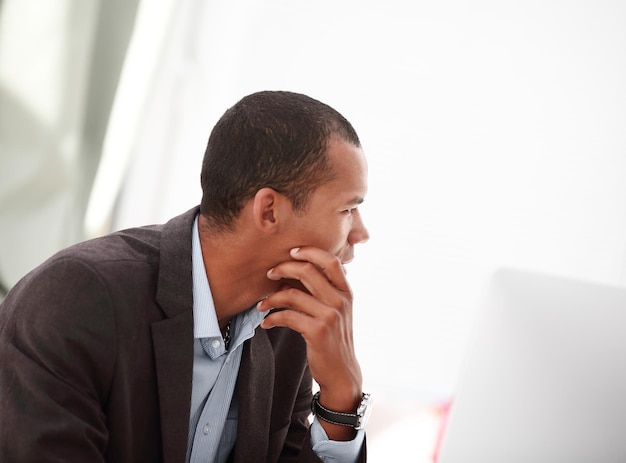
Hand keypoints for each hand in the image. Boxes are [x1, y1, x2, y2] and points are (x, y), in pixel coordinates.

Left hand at [256, 247, 362, 439]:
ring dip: (271, 298)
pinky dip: (272, 318)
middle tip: (269, 275)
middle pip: (308, 271)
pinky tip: (266, 323)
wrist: (342, 372)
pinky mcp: (317, 331)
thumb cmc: (334, 340)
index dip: (310, 252)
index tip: (291, 253)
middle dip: (283, 268)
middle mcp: (340, 301)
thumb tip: (294, 272)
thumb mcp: (336, 312)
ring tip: (261, 305)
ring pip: (293, 294)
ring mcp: (330, 316)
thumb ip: (324, 292)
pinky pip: (287, 316)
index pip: (331, 261)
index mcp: (346, 292)